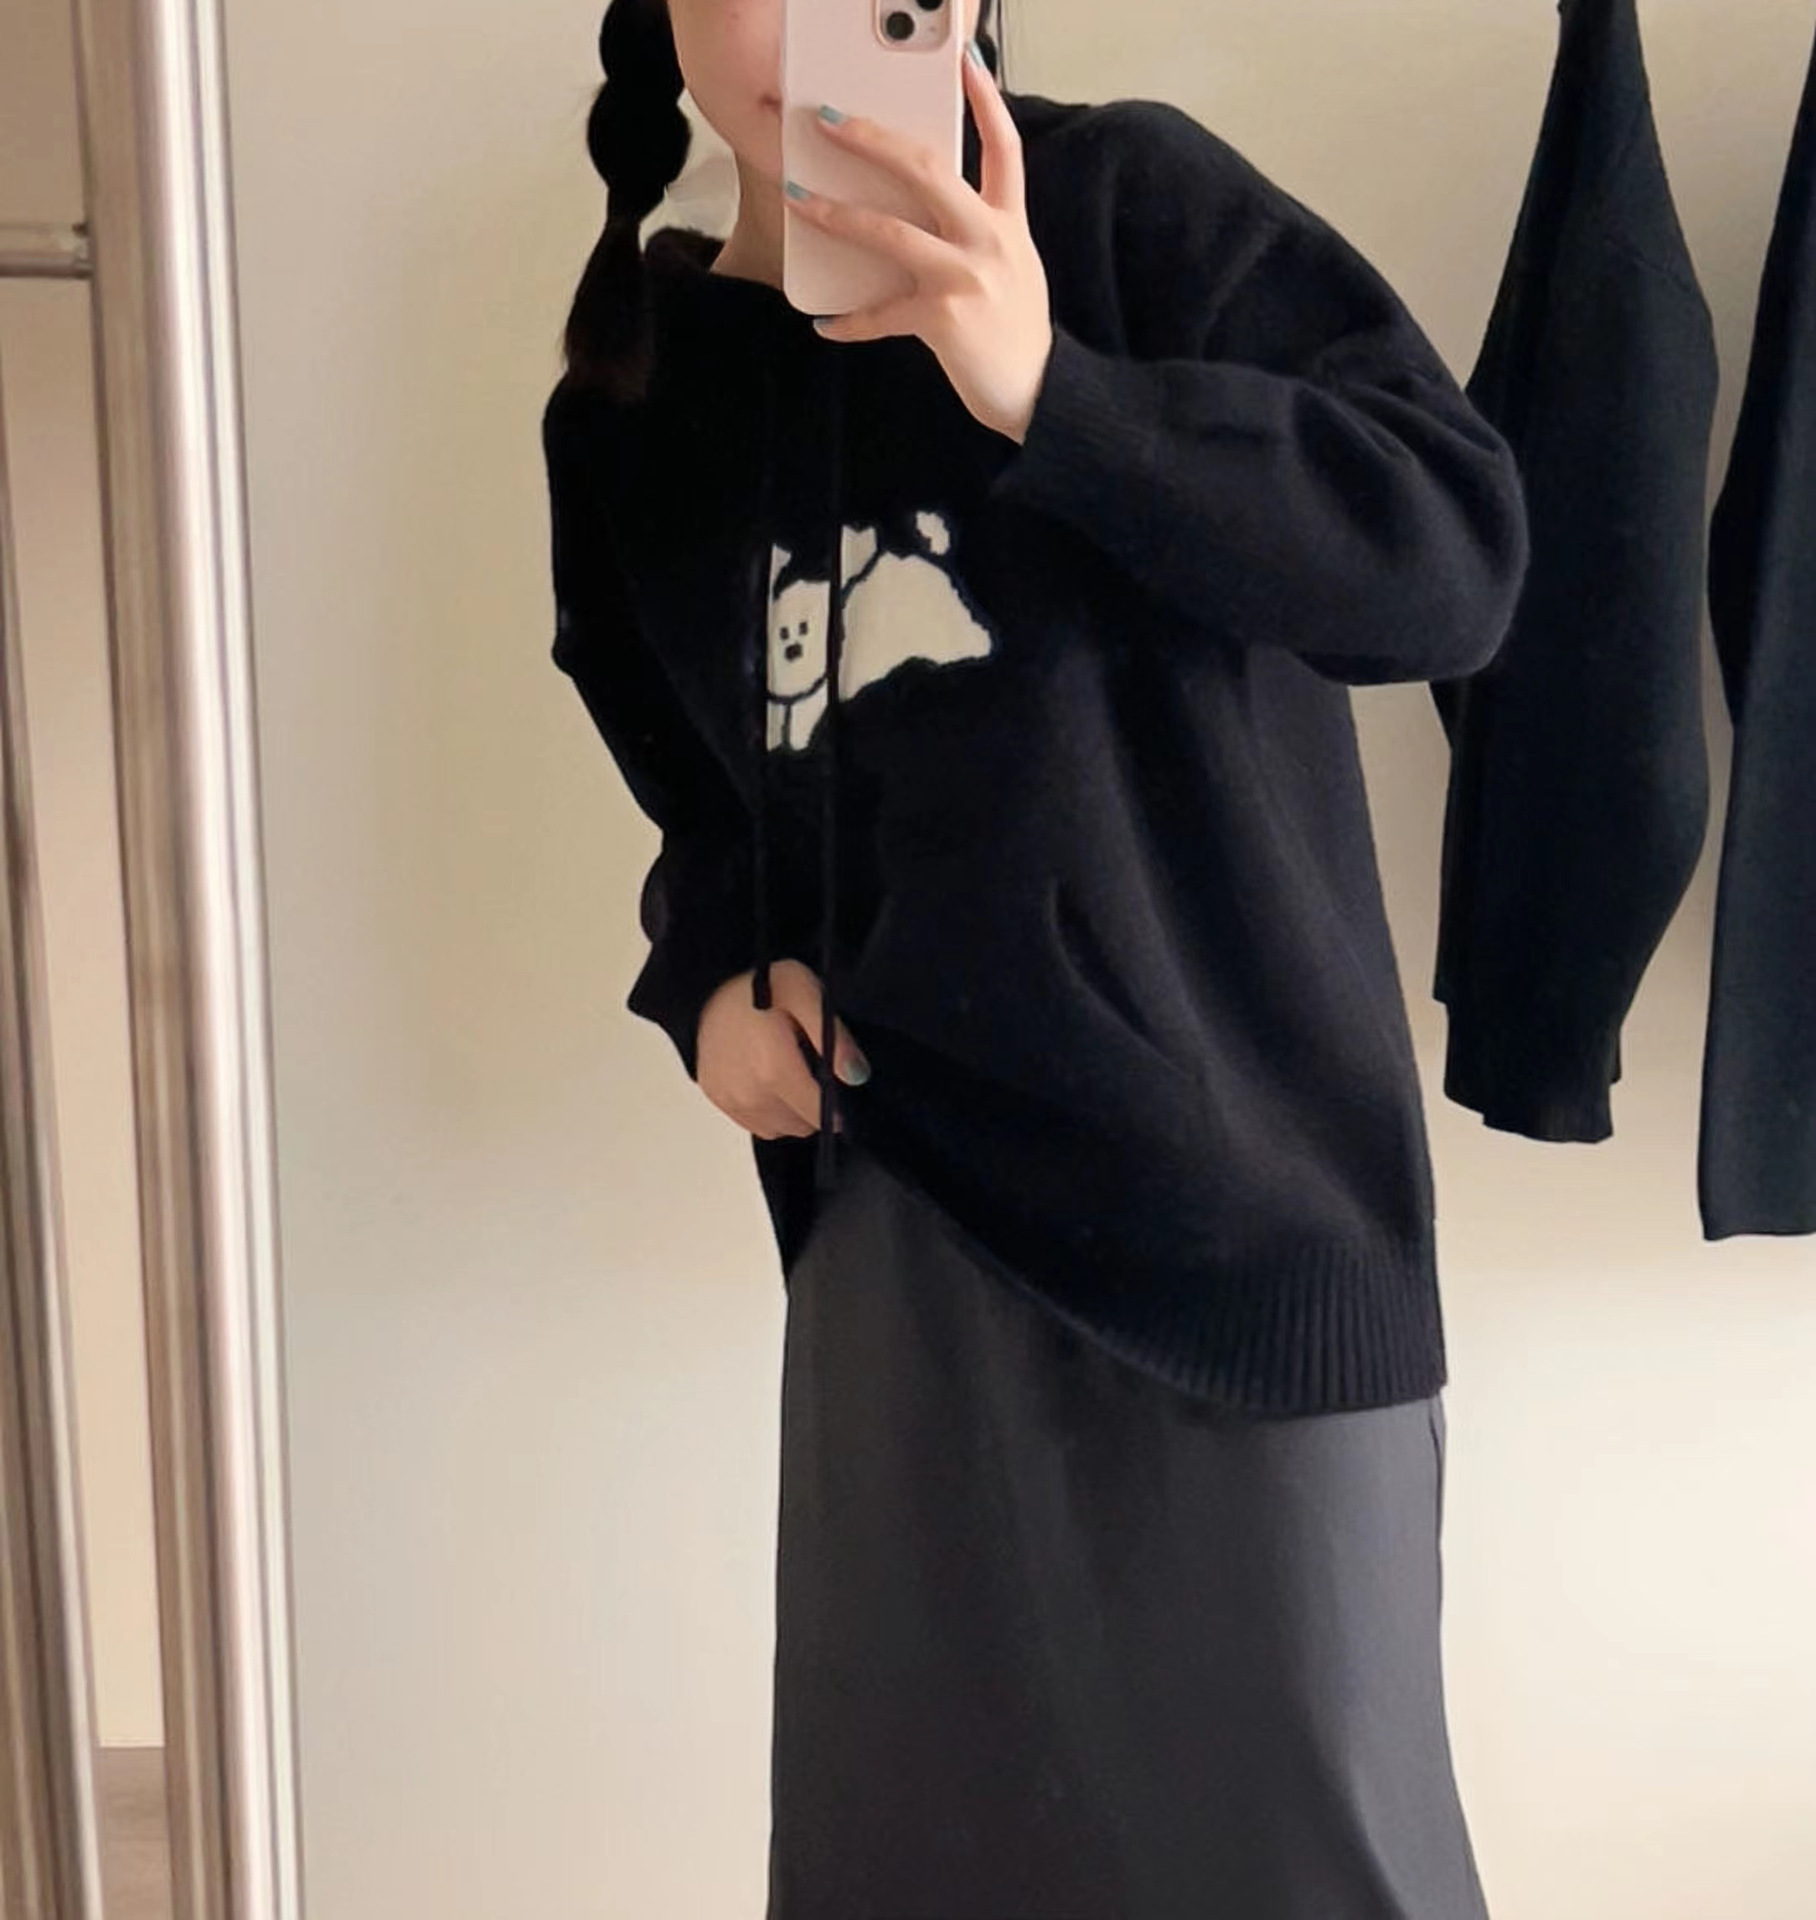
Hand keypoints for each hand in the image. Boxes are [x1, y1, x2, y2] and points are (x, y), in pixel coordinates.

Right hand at [695, 958, 870, 1139]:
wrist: (708, 988)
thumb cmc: (760, 988)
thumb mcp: (806, 994)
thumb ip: (835, 1038)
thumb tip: (856, 1076)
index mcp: (775, 1071)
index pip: (823, 1115)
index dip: (837, 1100)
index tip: (836, 1079)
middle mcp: (751, 1096)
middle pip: (806, 1124)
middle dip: (814, 1100)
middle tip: (807, 1062)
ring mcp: (733, 1103)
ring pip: (784, 1128)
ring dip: (792, 1107)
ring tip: (785, 1068)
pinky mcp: (721, 1103)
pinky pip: (760, 1124)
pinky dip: (770, 1109)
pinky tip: (767, 1077)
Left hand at [785, 44, 1052, 443]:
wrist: (1038, 393)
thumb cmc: (1017, 334)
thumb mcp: (1014, 269)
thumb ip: (981, 233)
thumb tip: (925, 211)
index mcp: (1010, 223)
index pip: (1004, 146)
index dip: (985, 99)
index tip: (965, 60)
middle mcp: (990, 240)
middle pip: (927, 168)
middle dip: (872, 139)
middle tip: (830, 120)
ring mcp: (966, 277)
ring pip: (891, 230)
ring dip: (838, 215)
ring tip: (801, 201)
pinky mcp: (942, 318)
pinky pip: (882, 313)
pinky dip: (850, 321)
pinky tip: (825, 324)